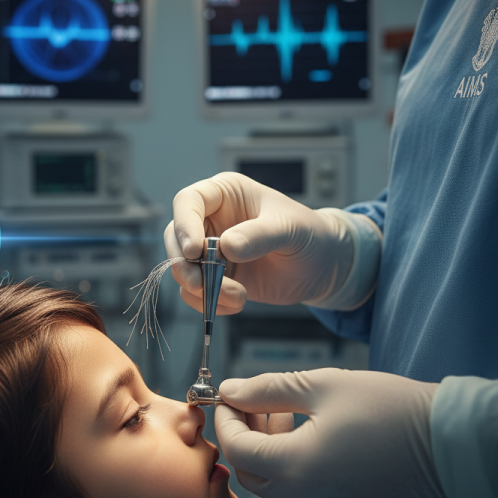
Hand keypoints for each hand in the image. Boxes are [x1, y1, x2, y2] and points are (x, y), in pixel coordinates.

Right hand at [164, 172, 355, 313]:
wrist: (321, 267)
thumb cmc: (308, 234)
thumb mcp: (290, 228)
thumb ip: (260, 234)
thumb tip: (227, 246)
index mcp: (224, 194)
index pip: (188, 202)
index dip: (184, 225)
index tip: (193, 251)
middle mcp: (210, 220)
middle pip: (175, 238)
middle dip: (184, 265)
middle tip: (200, 284)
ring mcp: (210, 251)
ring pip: (181, 268)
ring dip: (201, 289)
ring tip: (237, 296)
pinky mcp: (214, 277)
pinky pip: (195, 292)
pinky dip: (209, 303)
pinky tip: (237, 303)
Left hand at [214, 368, 450, 497]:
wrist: (451, 445)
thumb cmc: (387, 407)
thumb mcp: (320, 386)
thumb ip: (267, 389)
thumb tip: (231, 390)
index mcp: (296, 469)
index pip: (236, 450)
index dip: (227, 420)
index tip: (230, 397)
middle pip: (253, 474)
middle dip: (247, 437)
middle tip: (260, 405)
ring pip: (280, 489)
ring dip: (273, 454)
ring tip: (291, 416)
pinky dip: (300, 474)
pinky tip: (317, 444)